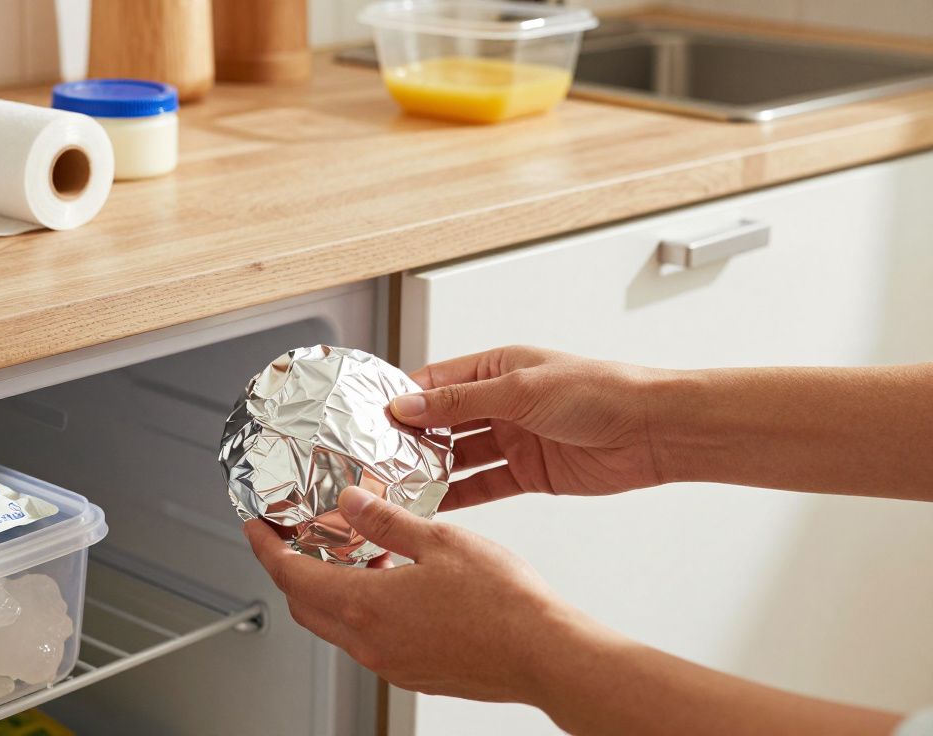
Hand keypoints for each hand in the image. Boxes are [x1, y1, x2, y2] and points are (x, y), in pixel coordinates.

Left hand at [244, 485, 587, 702]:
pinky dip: (360, 609)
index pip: (290, 576)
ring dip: (329, 590)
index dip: (265, 548)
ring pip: (336, 625)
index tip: (254, 527)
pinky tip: (389, 583)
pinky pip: (368, 638)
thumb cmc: (503, 604)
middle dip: (289, 570)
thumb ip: (387, 520)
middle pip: (305, 605)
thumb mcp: (439, 539)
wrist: (545, 655)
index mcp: (365, 605)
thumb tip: (351, 502)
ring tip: (348, 553)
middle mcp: (369, 641)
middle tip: (290, 538)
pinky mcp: (413, 671)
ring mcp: (390, 662)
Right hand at [391, 346, 668, 509]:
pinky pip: (483, 485)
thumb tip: (407, 405)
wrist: (651, 432)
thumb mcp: (519, 390)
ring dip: (430, 471)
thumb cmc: (599, 392)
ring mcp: (513, 439)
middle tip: (374, 459)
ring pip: (459, 457)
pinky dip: (458, 496)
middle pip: (442, 422)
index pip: (435, 381)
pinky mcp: (528, 473)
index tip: (368, 418)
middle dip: (410, 440)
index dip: (401, 399)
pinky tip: (433, 506)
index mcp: (497, 368)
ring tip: (396, 486)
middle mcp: (501, 403)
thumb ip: (459, 402)